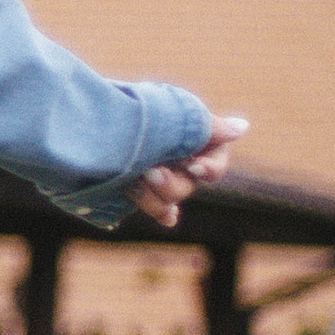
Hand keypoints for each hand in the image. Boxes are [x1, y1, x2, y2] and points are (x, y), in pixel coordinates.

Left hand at [132, 113, 246, 227]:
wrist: (92, 124)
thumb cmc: (139, 115)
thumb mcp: (175, 115)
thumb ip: (209, 126)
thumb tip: (243, 127)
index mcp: (188, 140)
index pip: (214, 163)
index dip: (209, 169)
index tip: (193, 167)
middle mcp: (175, 159)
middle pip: (189, 186)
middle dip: (171, 183)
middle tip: (150, 172)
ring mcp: (155, 175)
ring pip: (170, 201)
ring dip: (156, 197)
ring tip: (134, 182)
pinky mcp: (137, 187)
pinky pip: (159, 209)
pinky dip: (162, 212)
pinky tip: (167, 219)